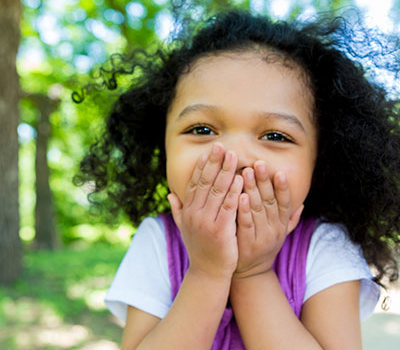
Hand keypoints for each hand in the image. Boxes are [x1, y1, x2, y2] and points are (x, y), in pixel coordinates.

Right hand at [168, 144, 242, 279]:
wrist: (207, 273)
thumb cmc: (199, 248)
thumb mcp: (184, 228)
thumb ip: (177, 210)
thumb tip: (170, 195)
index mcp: (187, 210)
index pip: (194, 183)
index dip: (202, 166)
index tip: (209, 151)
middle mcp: (194, 213)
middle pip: (205, 182)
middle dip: (214, 162)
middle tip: (221, 145)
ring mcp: (206, 221)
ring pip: (217, 191)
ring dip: (225, 171)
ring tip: (233, 155)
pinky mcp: (220, 230)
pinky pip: (228, 206)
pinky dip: (234, 191)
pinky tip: (240, 179)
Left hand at [233, 160, 302, 278]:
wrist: (251, 273)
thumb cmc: (263, 244)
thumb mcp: (280, 232)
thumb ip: (290, 218)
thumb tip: (303, 202)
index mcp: (282, 224)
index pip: (284, 202)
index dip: (283, 187)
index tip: (279, 171)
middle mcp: (275, 229)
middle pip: (270, 201)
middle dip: (264, 181)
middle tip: (258, 163)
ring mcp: (262, 237)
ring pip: (258, 209)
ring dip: (253, 189)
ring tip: (246, 172)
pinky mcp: (248, 244)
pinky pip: (246, 224)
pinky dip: (243, 209)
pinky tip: (239, 195)